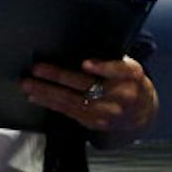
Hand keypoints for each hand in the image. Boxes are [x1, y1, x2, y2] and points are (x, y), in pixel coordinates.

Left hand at [23, 55, 156, 138]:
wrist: (142, 113)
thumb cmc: (130, 82)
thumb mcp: (129, 66)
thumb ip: (111, 59)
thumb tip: (78, 49)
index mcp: (131, 76)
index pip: (119, 70)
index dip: (102, 67)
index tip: (86, 64)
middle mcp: (120, 96)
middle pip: (87, 85)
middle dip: (59, 77)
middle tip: (38, 69)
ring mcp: (107, 112)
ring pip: (73, 101)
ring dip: (47, 92)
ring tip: (29, 84)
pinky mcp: (95, 122)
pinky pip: (69, 112)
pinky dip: (50, 103)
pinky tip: (36, 96)